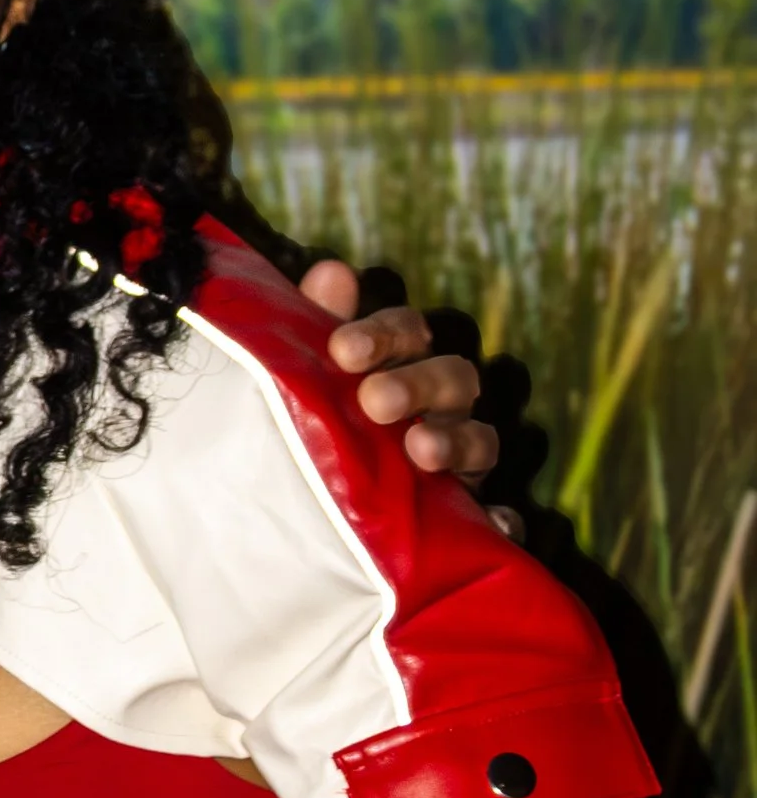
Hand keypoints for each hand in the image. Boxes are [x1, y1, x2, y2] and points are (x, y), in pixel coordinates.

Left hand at [299, 257, 514, 531]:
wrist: (296, 522)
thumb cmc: (308, 429)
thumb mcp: (304, 381)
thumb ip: (314, 325)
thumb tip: (332, 273)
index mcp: (401, 365)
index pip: (408, 332)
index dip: (383, 334)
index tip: (343, 350)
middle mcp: (440, 407)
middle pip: (454, 378)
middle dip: (418, 384)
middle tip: (374, 401)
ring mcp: (460, 464)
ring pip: (482, 442)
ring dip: (457, 441)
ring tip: (421, 449)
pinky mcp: (468, 521)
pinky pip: (498, 521)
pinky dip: (501, 521)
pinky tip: (492, 523)